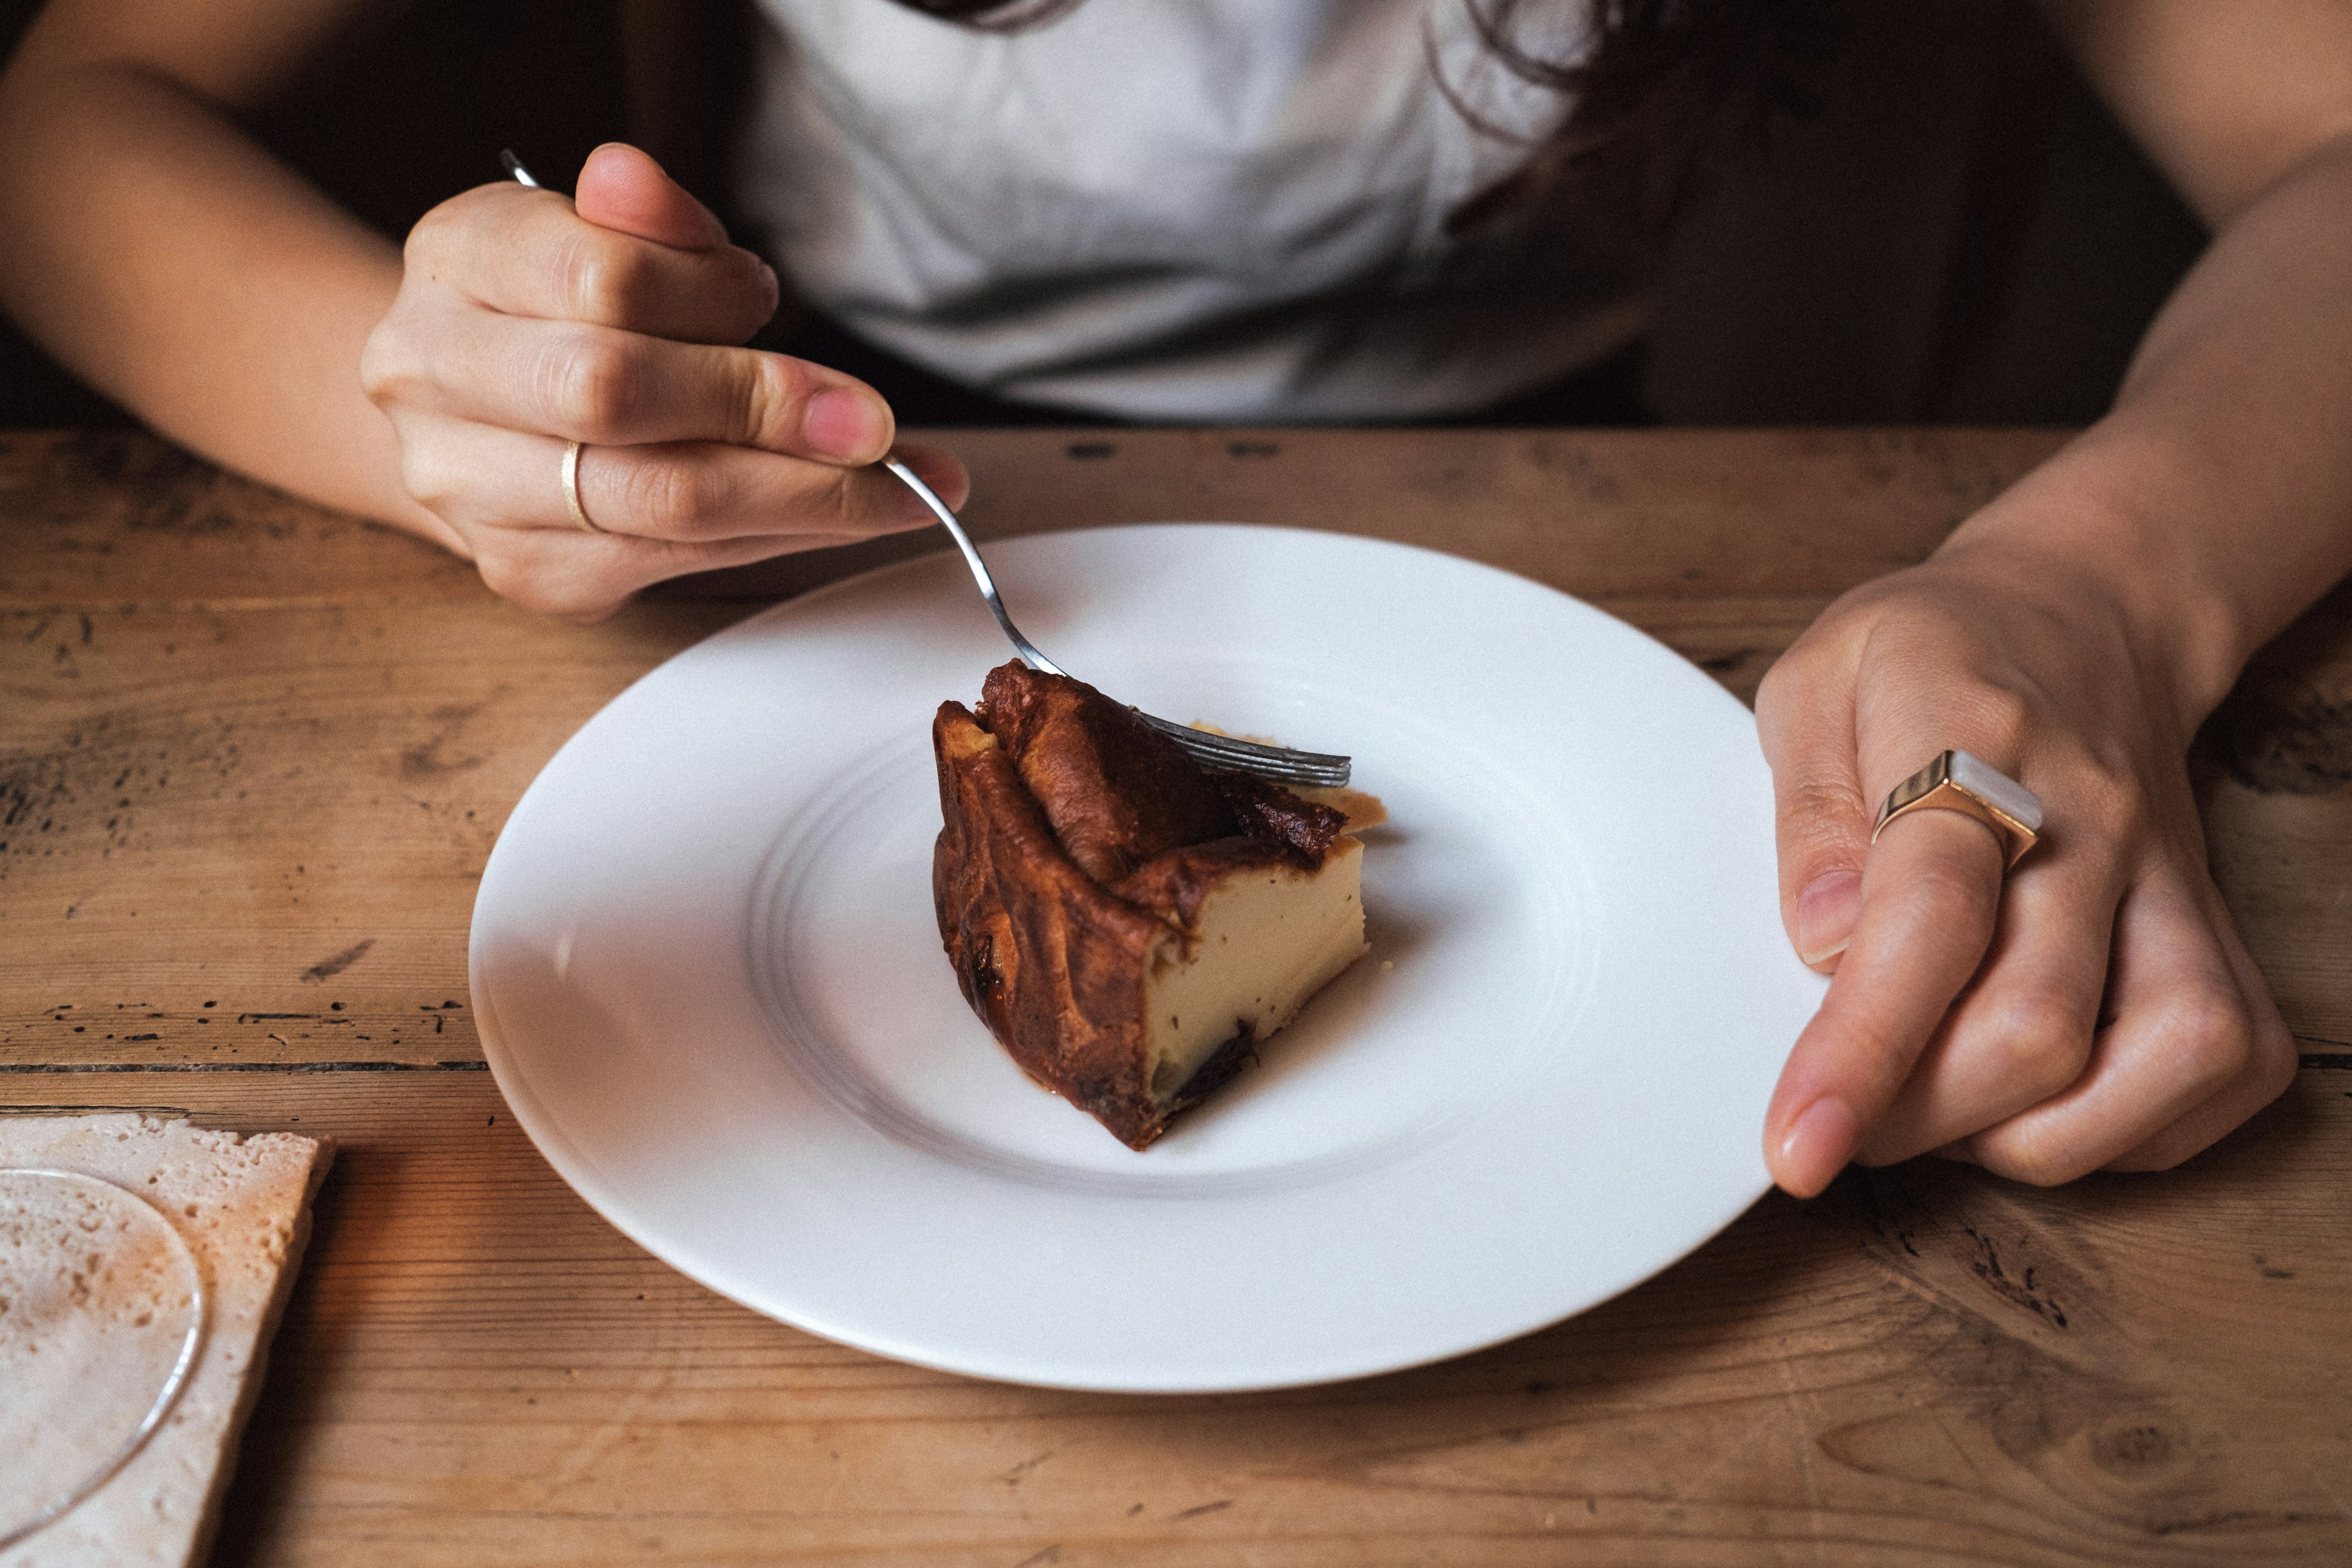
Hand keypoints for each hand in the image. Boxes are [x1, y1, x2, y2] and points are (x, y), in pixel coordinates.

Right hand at [360, 143, 962, 617]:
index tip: (781, 303)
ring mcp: (468, 489)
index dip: (708, 295)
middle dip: (766, 409)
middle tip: (877, 426)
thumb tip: (641, 184)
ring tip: (901, 488)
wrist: (470, 410)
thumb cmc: (558, 308)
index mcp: (459, 261)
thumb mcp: (600, 229)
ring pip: (657, 502)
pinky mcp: (524, 571)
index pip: (598, 276)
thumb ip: (644, 216)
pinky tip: (833, 518)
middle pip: (615, 395)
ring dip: (801, 498)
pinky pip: (673, 565)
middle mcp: (435, 377)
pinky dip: (773, 540)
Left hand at [1754, 539, 2295, 1195]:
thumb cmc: (1929, 657)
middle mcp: (2094, 823)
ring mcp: (2174, 882)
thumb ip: (1806, 814)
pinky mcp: (2225, 931)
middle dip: (1919, 1115)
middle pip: (2038, 1023)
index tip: (1797, 1149)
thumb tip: (1819, 943)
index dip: (1861, 1049)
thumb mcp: (1816, 683)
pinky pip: (2222, 1073)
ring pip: (2164, 1061)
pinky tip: (2038, 1096)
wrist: (2080, 616)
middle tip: (1839, 1115)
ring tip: (1938, 1101)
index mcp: (1975, 745)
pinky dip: (2128, 1126)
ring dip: (2029, 1132)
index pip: (1927, 916)